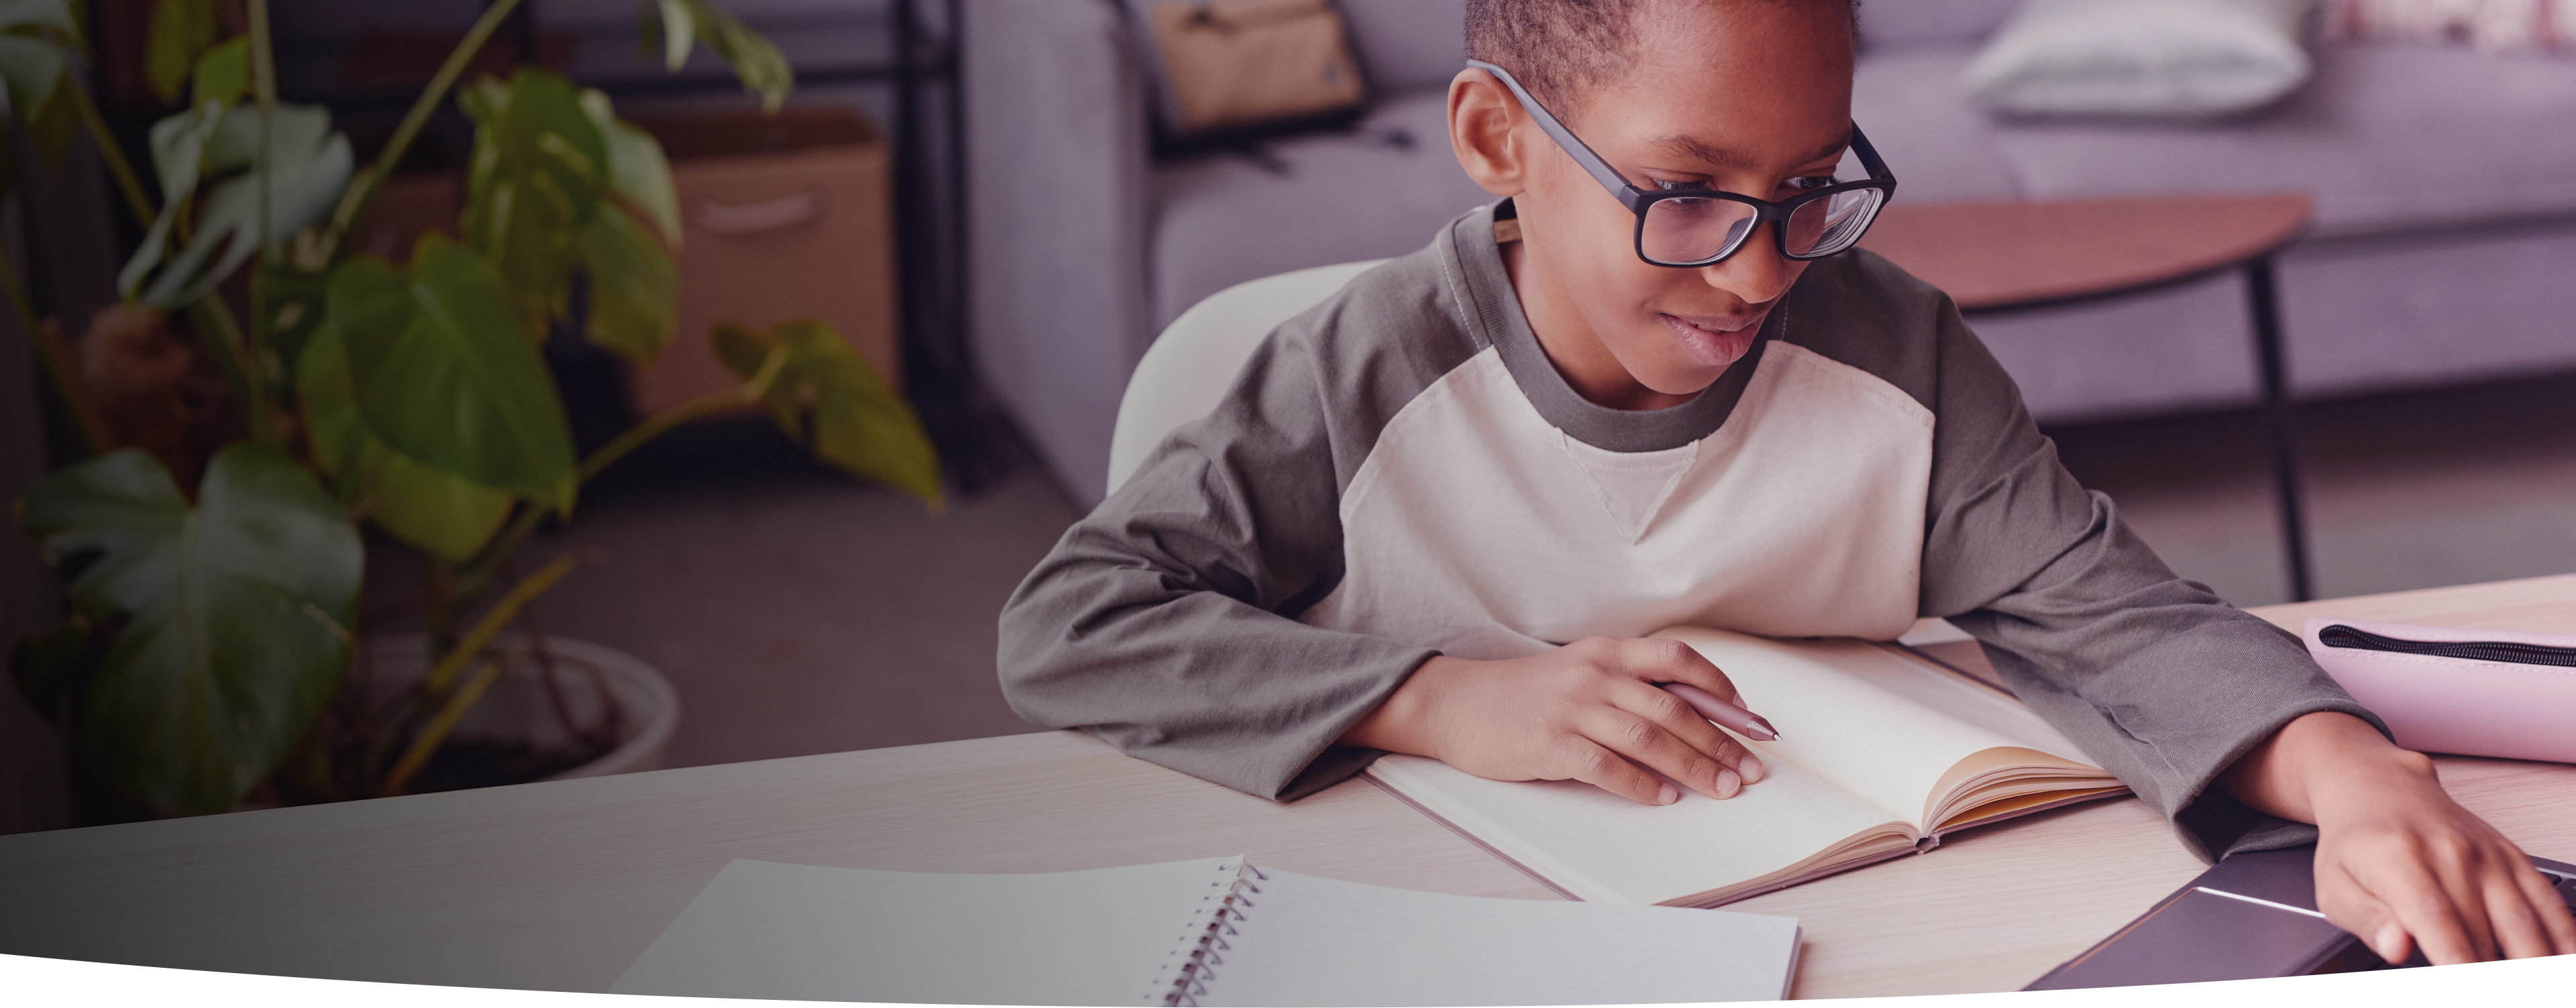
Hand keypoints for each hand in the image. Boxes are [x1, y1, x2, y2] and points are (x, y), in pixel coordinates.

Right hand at [1339, 637, 1767, 804]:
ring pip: (1650, 739)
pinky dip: (1642, 785)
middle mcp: (1595, 675)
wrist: (1457, 703)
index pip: (1678, 660)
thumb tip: (1691, 718)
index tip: (1750, 721)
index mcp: (1606, 652)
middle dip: (1721, 743)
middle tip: (1750, 770)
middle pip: (1674, 708)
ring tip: (1722, 789)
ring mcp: (1573, 709)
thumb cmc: (1523, 693)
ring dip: (1694, 768)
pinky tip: (1664, 798)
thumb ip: (1627, 686)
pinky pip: (1609, 767)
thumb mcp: (1578, 672)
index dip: (1721, 690)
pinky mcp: (1552, 744)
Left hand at [2221, 712, 2575, 963]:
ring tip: (2532, 972)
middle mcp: (2452, 854)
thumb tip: (2395, 947)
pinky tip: (2563, 954)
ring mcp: (2488, 856)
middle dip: (2489, 968)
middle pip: (2483, 933)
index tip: (2463, 974)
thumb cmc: (2354, 844)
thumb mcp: (2333, 884)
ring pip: (2525, 922)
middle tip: (2496, 1005)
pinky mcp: (2513, 858)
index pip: (2438, 922)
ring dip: (2532, 957)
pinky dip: (2562, 935)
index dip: (2456, 962)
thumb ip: (2364, 919)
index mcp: (2400, 861)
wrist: (2381, 789)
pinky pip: (2548, 902)